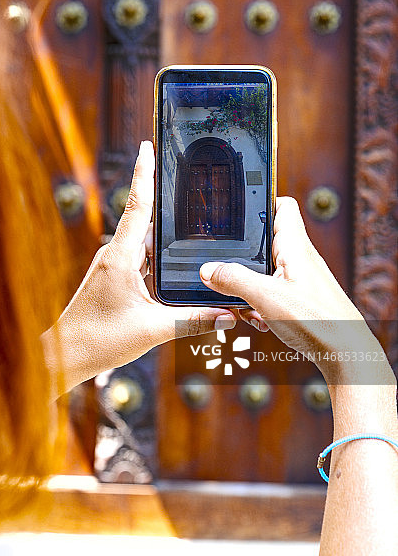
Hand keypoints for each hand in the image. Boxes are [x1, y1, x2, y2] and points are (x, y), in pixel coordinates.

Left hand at [42, 140, 236, 396]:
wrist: (63, 356)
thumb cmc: (98, 341)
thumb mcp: (152, 331)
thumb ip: (192, 321)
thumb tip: (228, 316)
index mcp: (120, 256)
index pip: (137, 205)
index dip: (144, 173)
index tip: (148, 145)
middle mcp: (114, 254)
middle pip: (146, 219)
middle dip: (168, 202)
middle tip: (191, 181)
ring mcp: (112, 266)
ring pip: (145, 243)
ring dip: (166, 236)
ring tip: (193, 224)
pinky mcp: (113, 278)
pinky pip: (140, 259)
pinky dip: (159, 258)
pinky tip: (176, 264)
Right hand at [199, 197, 392, 384]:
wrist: (347, 355)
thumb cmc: (319, 322)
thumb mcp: (265, 297)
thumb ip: (234, 280)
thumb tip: (208, 269)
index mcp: (295, 246)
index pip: (282, 206)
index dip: (261, 200)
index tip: (238, 207)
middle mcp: (301, 258)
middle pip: (267, 241)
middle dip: (245, 254)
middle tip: (227, 267)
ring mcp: (303, 279)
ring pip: (268, 270)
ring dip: (251, 284)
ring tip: (244, 302)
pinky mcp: (303, 300)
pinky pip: (275, 291)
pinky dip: (262, 302)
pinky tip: (258, 318)